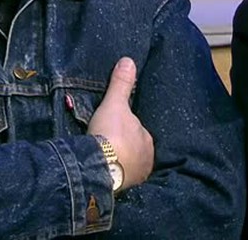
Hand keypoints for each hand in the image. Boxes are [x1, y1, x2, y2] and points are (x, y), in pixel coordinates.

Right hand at [88, 57, 153, 188]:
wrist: (99, 166)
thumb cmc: (110, 132)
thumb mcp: (114, 103)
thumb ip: (121, 84)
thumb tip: (128, 60)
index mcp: (148, 139)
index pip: (138, 131)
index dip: (126, 128)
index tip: (114, 128)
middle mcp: (147, 160)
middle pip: (135, 148)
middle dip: (124, 146)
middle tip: (107, 142)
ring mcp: (137, 176)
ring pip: (130, 164)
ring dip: (120, 161)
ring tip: (105, 158)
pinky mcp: (125, 188)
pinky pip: (121, 178)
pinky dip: (115, 174)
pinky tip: (106, 171)